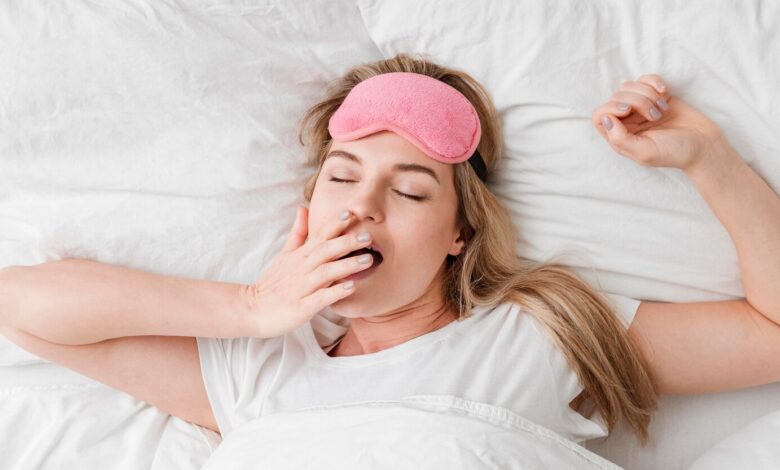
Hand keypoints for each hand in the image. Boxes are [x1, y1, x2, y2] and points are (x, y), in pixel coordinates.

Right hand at [242, 205, 373, 337]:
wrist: (252, 309)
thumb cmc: (273, 282)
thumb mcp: (285, 254)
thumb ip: (298, 232)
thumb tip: (303, 207)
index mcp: (301, 255)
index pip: (320, 235)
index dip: (335, 224)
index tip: (351, 212)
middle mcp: (302, 268)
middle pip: (325, 251)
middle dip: (347, 242)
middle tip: (368, 236)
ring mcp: (302, 288)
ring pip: (326, 273)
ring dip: (346, 266)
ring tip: (367, 260)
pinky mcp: (301, 307)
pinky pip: (320, 298)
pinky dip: (335, 292)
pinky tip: (351, 287)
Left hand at [592, 74, 723, 171]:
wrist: (703, 144)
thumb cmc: (674, 152)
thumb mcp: (644, 152)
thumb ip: (619, 139)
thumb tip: (606, 118)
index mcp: (619, 136)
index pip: (600, 115)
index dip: (610, 107)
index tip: (628, 110)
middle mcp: (626, 121)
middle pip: (616, 97)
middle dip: (636, 101)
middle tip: (655, 115)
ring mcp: (640, 107)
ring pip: (629, 86)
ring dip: (647, 93)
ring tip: (662, 109)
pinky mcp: (656, 96)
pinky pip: (645, 79)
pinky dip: (654, 82)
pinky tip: (665, 92)